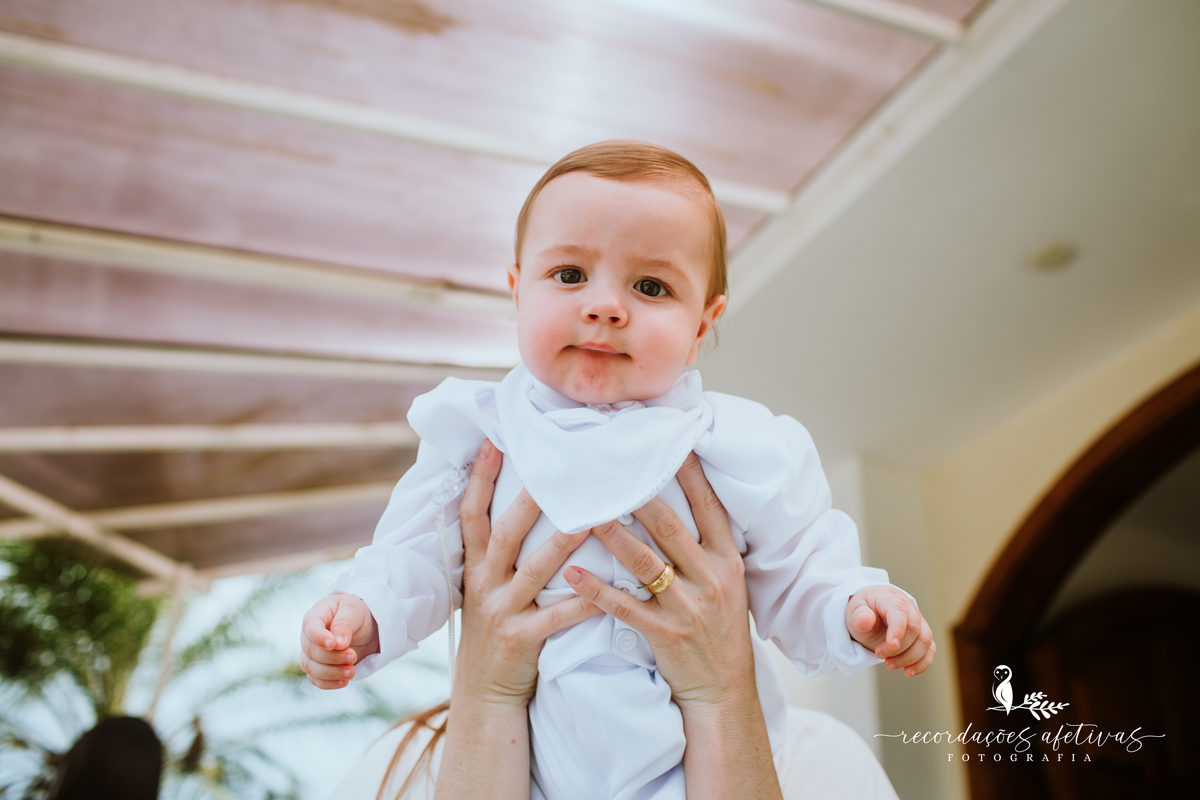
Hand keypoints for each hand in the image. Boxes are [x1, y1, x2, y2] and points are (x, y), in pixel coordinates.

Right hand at [300, 593, 378, 688]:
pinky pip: (316, 679)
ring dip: (331, 673)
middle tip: (353, 657)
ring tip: (351, 672)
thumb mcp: (354, 610)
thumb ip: (344, 623)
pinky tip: (344, 682)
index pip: (310, 626)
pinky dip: (329, 683)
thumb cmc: (356, 614)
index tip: (333, 644)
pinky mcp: (317, 667)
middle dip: (332, 657)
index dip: (318, 637)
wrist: (363, 627)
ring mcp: (311, 652)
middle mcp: (309, 635)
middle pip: (311, 650)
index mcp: (317, 614)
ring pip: (311, 667)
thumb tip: (338, 643)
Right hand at [453, 438, 601, 705]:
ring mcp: (501, 612)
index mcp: (474, 568)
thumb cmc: (495, 633)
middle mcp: (483, 584)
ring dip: (562, 543)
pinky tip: (606, 590)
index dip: (480, 476)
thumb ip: (496, 552)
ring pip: (534, 570)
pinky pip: (557, 618)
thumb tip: (517, 505)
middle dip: (525, 498)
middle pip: (503, 532)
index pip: (471, 513)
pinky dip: (582, 602)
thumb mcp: (483, 588)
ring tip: (589, 518)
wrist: (485, 694)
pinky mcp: (521, 640)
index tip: (495, 439)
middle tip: (550, 465)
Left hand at [561, 451, 755, 712]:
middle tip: (609, 466)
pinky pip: (625, 607)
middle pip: (671, 527)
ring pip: (645, 562)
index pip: (710, 507)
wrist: (725, 692)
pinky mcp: (665, 634)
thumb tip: (683, 503)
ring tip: (582, 512)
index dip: (690, 473)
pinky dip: (596, 590)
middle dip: (638, 495)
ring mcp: (689, 607)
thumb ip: (706, 547)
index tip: (669, 441)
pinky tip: (571, 575)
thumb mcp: (726, 583)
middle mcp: (712, 578)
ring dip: (612, 535)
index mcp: (727, 560)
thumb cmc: (720, 632)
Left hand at [846, 584, 934, 676]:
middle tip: (879, 655)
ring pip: (925, 641)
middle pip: (914, 629)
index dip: (898, 630)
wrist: (869, 614)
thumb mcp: (854, 612)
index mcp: (890, 598)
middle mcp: (908, 608)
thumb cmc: (863, 612)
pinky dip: (922, 663)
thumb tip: (864, 620)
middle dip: (898, 648)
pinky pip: (930, 650)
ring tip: (889, 665)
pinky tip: (908, 672)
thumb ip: (859, 616)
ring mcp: (918, 622)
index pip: (899, 612)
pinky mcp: (922, 636)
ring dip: (909, 658)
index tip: (891, 646)